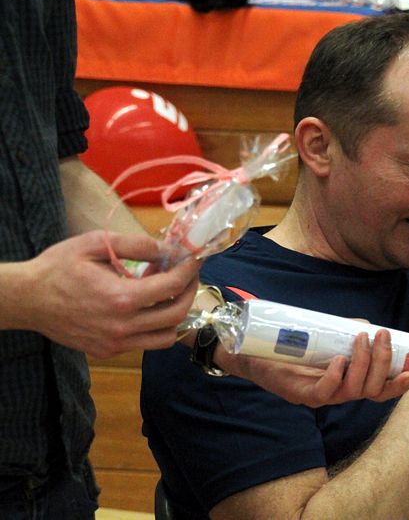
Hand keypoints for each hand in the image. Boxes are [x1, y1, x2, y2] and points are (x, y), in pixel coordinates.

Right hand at [9, 231, 201, 357]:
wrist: (27, 299)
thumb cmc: (59, 267)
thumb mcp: (96, 243)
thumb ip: (137, 245)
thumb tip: (168, 248)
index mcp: (121, 298)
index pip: (172, 286)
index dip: (189, 270)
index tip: (194, 258)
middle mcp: (123, 326)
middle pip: (177, 314)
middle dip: (189, 291)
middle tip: (187, 274)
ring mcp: (116, 343)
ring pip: (166, 335)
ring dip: (176, 312)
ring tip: (166, 291)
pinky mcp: (109, 351)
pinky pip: (146, 342)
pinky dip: (157, 326)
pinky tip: (147, 305)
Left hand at [215, 329, 408, 407]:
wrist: (256, 349)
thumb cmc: (294, 342)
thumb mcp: (328, 334)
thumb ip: (349, 331)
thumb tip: (370, 326)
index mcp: (348, 381)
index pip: (379, 390)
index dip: (398, 385)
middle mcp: (338, 392)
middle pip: (371, 389)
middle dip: (382, 363)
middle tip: (382, 336)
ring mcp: (320, 395)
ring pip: (352, 390)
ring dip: (362, 363)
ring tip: (361, 338)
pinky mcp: (300, 394)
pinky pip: (324, 392)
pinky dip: (335, 376)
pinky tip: (338, 361)